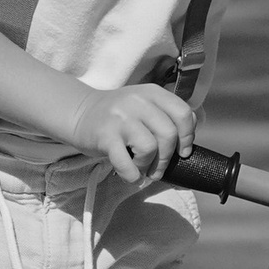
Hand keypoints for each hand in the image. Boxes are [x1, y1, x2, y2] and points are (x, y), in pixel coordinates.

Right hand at [70, 79, 194, 184]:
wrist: (80, 113)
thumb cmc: (118, 116)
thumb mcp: (145, 106)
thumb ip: (167, 117)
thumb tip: (187, 144)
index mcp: (152, 93)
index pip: (183, 113)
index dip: (187, 137)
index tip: (182, 152)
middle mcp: (138, 102)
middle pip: (169, 134)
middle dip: (167, 158)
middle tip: (158, 168)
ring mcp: (121, 118)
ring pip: (150, 147)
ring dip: (149, 165)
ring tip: (141, 168)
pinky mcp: (105, 136)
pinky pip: (126, 163)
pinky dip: (132, 175)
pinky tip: (131, 175)